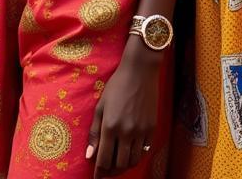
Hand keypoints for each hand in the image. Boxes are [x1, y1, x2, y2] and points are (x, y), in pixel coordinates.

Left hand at [86, 44, 159, 175]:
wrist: (140, 72)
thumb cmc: (117, 86)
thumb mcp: (101, 106)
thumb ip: (95, 132)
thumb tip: (89, 156)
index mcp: (110, 126)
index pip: (104, 159)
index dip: (99, 172)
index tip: (96, 178)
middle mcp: (126, 132)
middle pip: (119, 164)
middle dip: (111, 171)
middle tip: (106, 171)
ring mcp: (141, 132)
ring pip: (133, 161)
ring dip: (124, 166)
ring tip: (117, 164)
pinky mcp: (152, 129)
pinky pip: (144, 152)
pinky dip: (136, 157)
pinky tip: (130, 154)